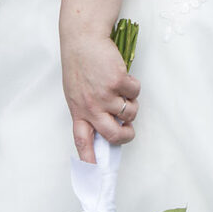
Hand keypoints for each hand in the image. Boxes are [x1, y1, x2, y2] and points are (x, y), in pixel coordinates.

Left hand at [60, 29, 140, 161]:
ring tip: (123, 91)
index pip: (82, 141)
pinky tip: (123, 74)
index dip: (90, 160)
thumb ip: (87, 109)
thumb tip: (105, 125)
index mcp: (78, 110)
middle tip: (128, 129)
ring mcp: (105, 95)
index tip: (95, 175)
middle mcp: (91, 106)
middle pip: (114, 135)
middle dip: (127, 135)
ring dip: (132, 104)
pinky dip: (134, 85)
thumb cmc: (79, 63)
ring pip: (130, 113)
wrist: (82, 37)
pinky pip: (136, 91)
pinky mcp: (118, 81)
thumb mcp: (76, 91)